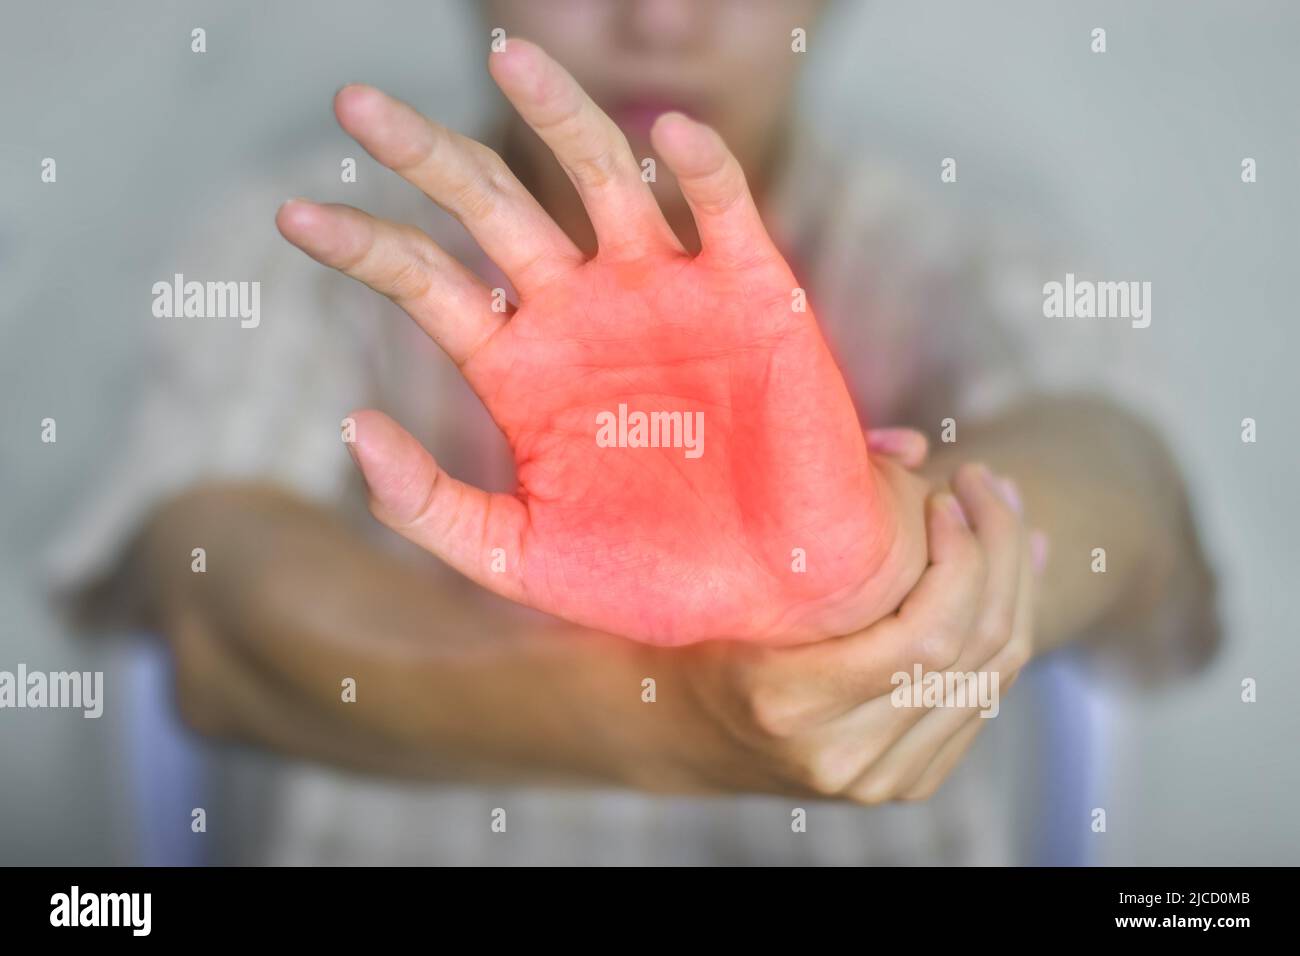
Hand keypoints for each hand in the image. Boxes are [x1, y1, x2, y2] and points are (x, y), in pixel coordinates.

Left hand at [277, 39, 926, 646]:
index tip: (294, 217)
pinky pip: (723, 211)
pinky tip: (669, 134)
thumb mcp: (518, 558)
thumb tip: (349, 427)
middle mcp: (583, 313)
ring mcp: (665, 293)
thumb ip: (428, 506)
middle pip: (494, 204)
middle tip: (356, 102)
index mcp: (522, 368)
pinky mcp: (754, 293)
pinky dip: (702, 168)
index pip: (429, 282)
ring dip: (555, 115)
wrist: (776, 595)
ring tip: (507, 56)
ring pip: (601, 176)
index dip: (366, 246)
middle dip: (428, 154)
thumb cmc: (652, 578)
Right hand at [650, 460, 1037, 802]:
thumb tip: (915, 450)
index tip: (943, 495)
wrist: (681, 734)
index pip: (924, 638)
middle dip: (999, 553)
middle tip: (985, 484)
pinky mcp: (907, 781)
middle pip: (973, 653)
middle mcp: (844, 756)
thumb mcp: (730, 576)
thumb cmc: (696, 634)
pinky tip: (1015, 571)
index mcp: (788, 703)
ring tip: (1004, 511)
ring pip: (994, 677)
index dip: (958, 559)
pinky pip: (984, 700)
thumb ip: (815, 507)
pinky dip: (1008, 629)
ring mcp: (880, 779)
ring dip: (1016, 584)